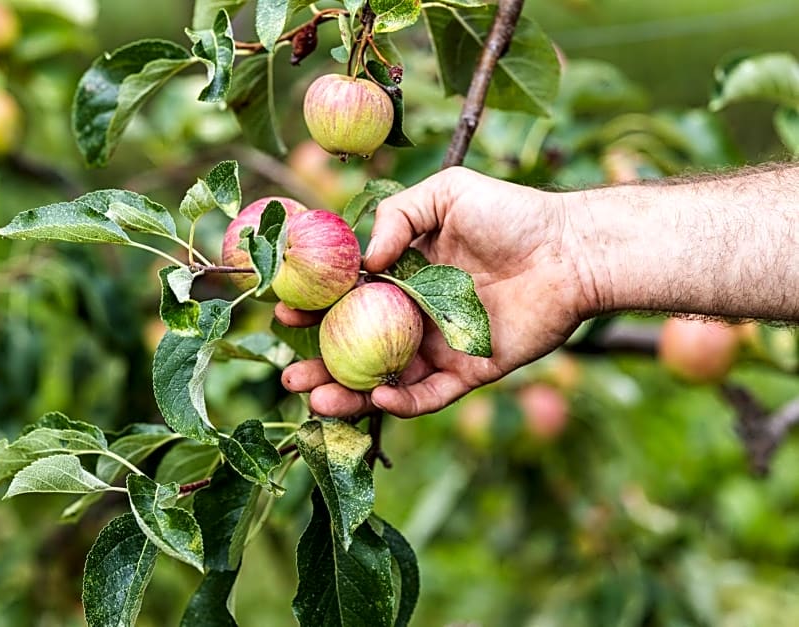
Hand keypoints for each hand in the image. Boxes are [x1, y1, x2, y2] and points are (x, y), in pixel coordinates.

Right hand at [277, 167, 595, 417]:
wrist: (569, 250)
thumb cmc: (510, 214)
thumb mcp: (445, 193)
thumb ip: (396, 216)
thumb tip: (362, 261)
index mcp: (405, 275)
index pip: (349, 298)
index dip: (316, 307)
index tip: (285, 310)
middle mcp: (416, 315)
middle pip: (358, 346)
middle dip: (320, 363)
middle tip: (290, 372)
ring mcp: (441, 346)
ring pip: (385, 378)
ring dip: (348, 393)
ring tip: (315, 397)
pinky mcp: (469, 372)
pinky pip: (428, 395)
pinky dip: (400, 401)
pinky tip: (375, 395)